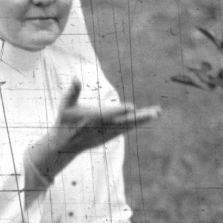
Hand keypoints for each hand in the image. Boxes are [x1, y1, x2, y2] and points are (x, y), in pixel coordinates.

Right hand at [30, 81, 160, 186]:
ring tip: (158, 113)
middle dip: (141, 117)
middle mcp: (102, 127)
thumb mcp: (65, 106)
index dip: (119, 111)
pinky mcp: (110, 136)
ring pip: (129, 125)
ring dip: (143, 119)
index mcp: (92, 118)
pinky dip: (137, 123)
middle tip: (156, 113)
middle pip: (125, 121)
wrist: (65, 144)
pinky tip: (148, 118)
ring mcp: (108, 133)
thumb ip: (72, 92)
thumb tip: (75, 78)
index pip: (108, 114)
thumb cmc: (64, 120)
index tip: (131, 107)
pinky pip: (127, 128)